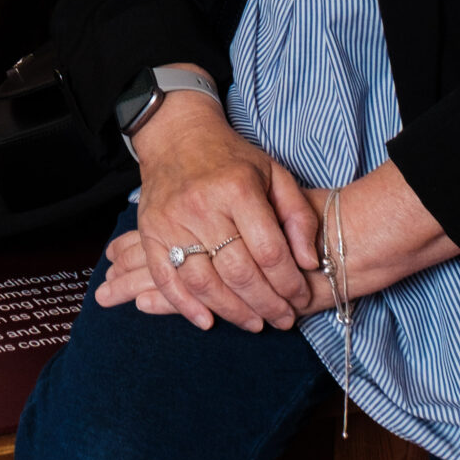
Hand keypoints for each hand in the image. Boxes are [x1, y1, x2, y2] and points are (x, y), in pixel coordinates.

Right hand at [104, 94, 324, 333]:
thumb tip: (309, 262)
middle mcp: (203, 206)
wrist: (177, 135)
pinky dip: (185, 305)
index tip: (301, 297)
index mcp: (237, 189)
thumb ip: (297, 216)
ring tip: (254, 323)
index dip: (289, 283)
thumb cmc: (232, 158)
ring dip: (232, 312)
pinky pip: (166, 278)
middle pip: (239, 273)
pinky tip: (207, 321)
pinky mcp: (150, 231)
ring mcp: (172, 221)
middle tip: (283, 320)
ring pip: (204, 282)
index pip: (269, 252)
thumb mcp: (274, 174)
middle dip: (267, 304)